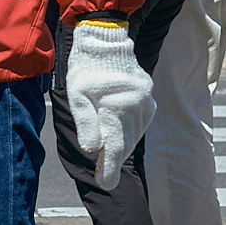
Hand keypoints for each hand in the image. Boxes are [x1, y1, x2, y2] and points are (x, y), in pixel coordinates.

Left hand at [63, 19, 153, 189]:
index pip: (115, 146)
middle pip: (126, 143)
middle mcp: (135, 106)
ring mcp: (144, 102)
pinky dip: (131, 132)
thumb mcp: (77, 96)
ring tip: (110, 161)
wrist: (105, 40)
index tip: (105, 184)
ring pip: (135, 134)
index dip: (110, 168)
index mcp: (116, 106)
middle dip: (114, 161)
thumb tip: (93, 150)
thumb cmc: (86, 69)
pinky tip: (121, 137)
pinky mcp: (148, 97)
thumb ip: (87, 123)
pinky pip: (140, 122)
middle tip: (105, 178)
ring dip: (123, 147)